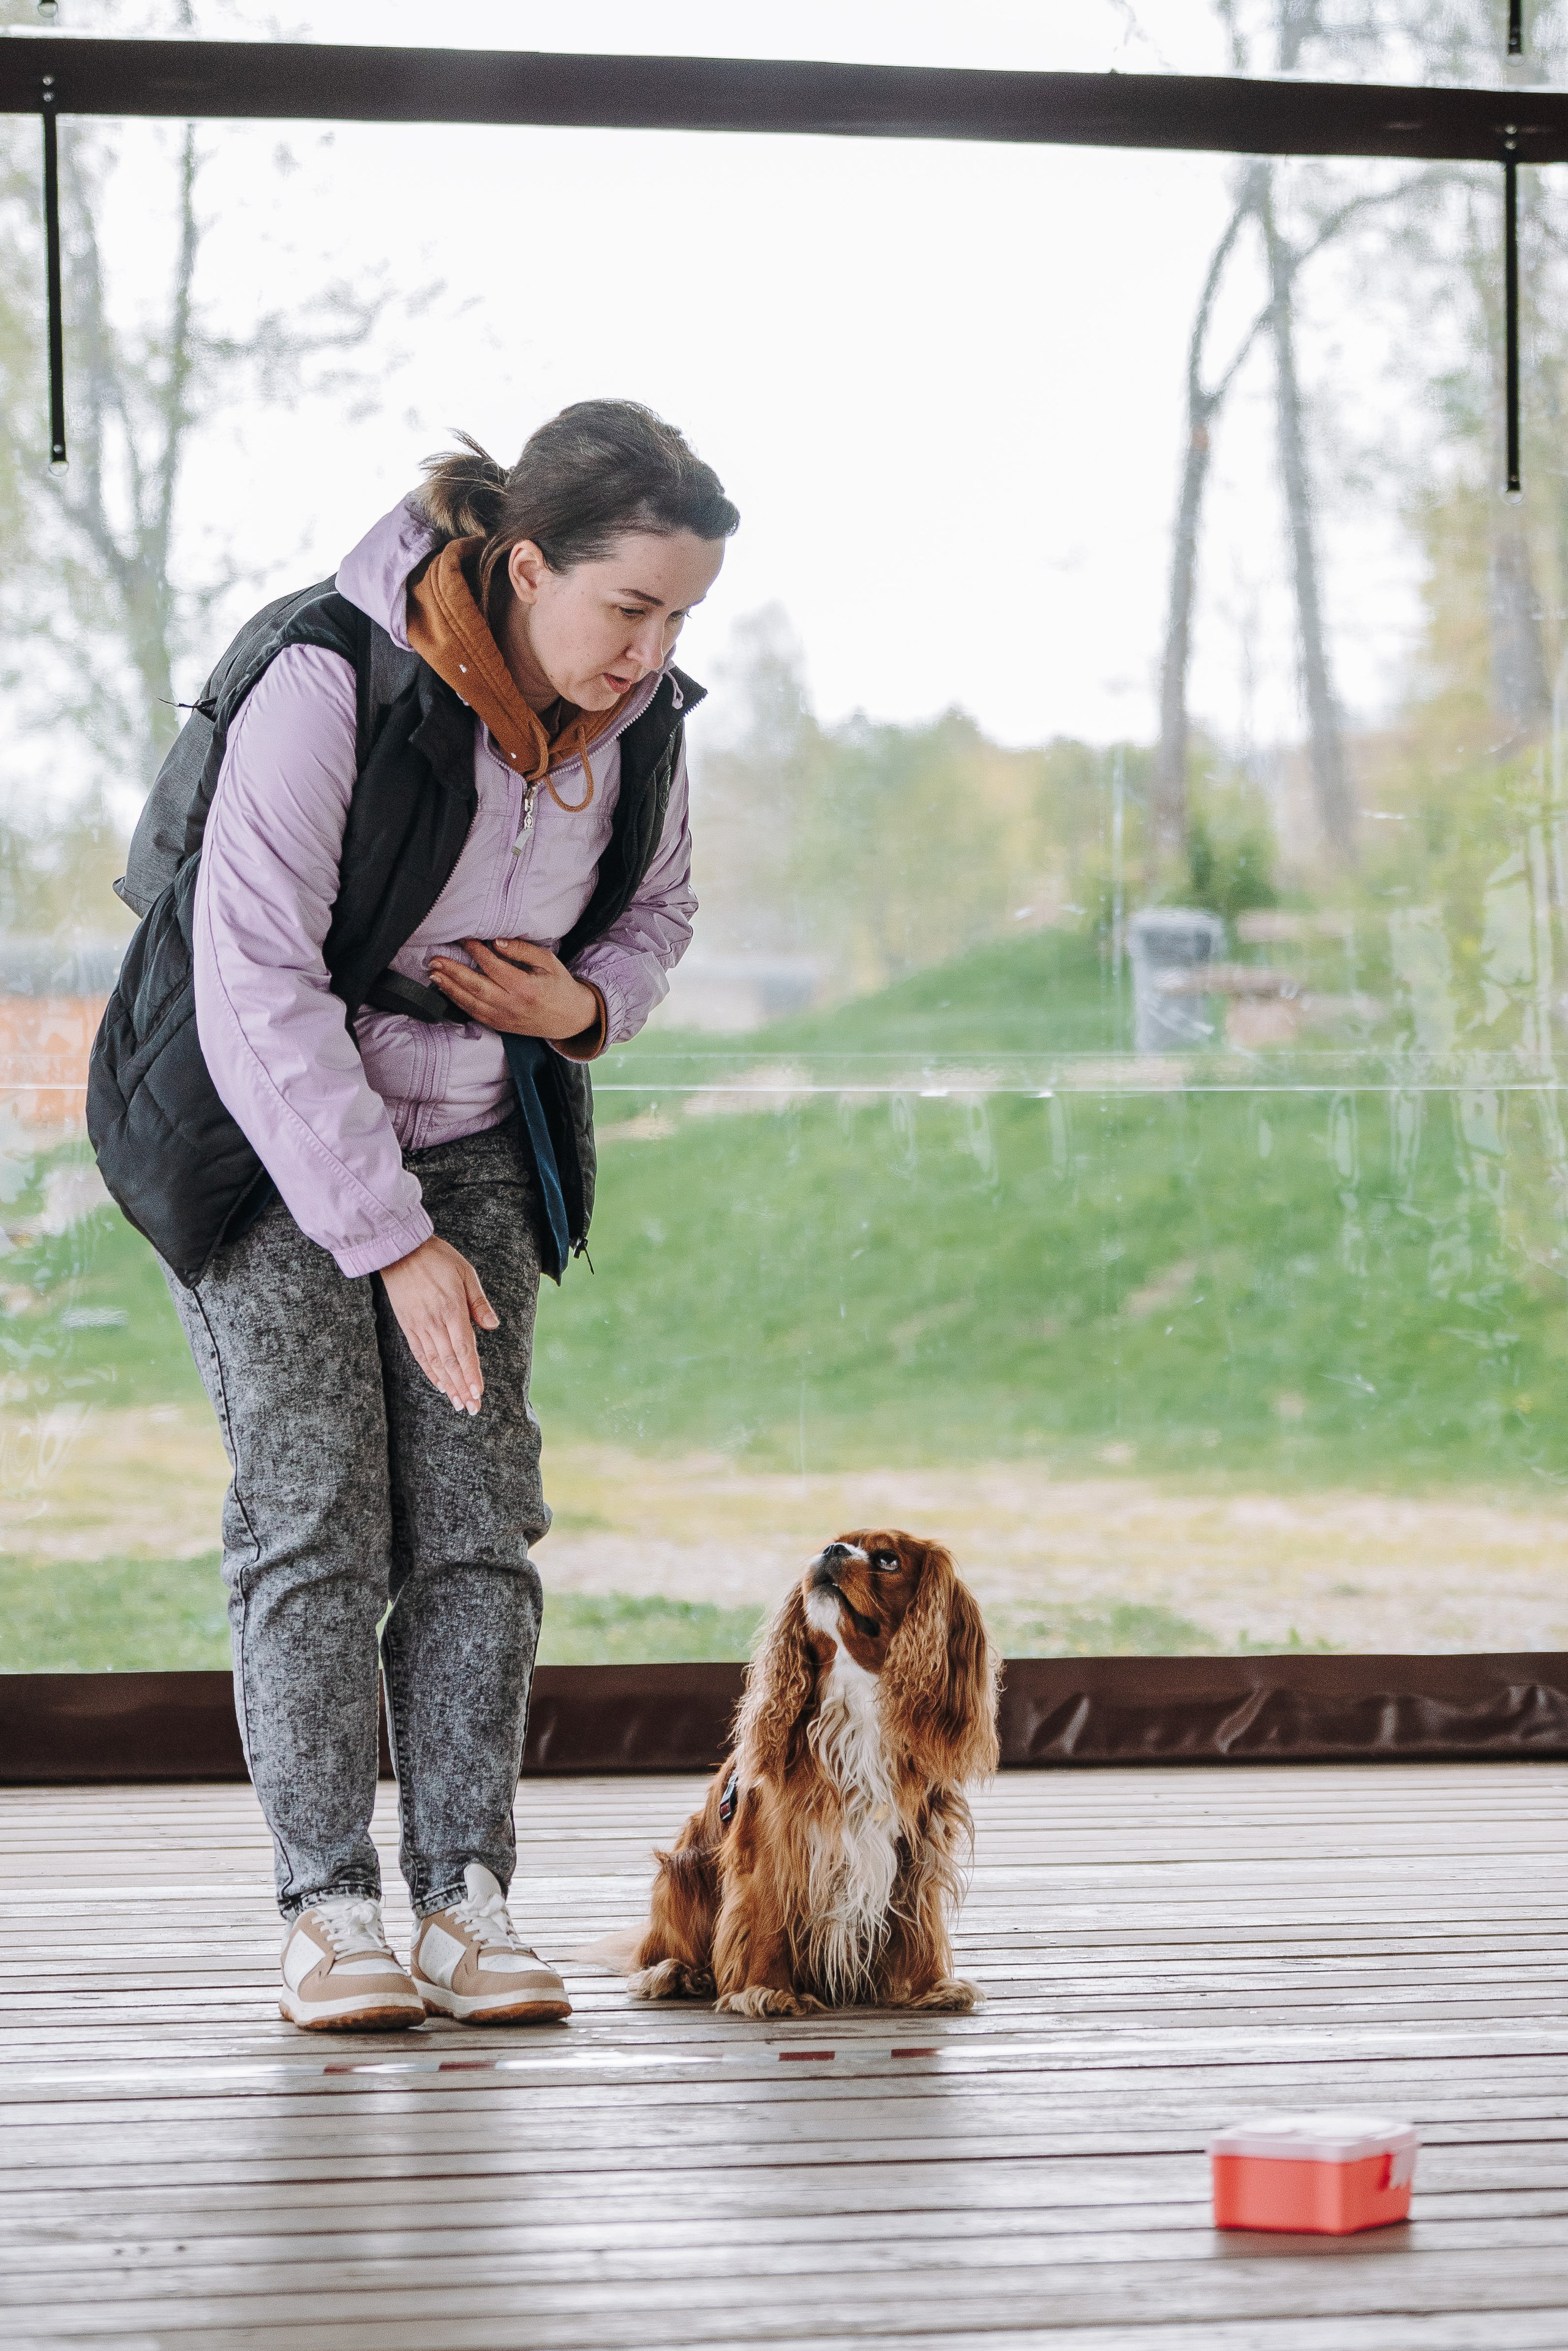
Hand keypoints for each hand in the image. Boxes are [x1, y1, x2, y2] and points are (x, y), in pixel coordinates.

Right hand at [379, 1235, 498, 1413]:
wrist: (399, 1251)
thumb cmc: (437, 1258)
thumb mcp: (466, 1273)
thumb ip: (479, 1302)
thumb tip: (493, 1326)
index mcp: (451, 1310)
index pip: (464, 1350)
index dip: (471, 1374)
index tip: (478, 1393)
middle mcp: (434, 1323)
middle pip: (451, 1363)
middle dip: (462, 1388)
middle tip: (471, 1409)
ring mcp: (418, 1327)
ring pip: (435, 1363)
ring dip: (448, 1386)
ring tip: (457, 1404)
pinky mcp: (407, 1326)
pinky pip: (419, 1355)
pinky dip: (430, 1372)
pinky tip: (439, 1384)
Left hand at [428, 938, 598, 1040]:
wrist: (571, 1018)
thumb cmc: (560, 986)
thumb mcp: (548, 963)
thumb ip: (523, 950)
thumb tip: (497, 942)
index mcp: (525, 987)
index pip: (492, 966)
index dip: (475, 951)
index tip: (464, 939)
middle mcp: (511, 1005)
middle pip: (475, 986)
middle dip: (453, 972)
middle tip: (435, 959)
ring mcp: (503, 1018)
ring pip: (470, 1002)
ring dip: (450, 988)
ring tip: (434, 974)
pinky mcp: (499, 1025)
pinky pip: (474, 1013)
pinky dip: (458, 1002)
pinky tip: (447, 991)